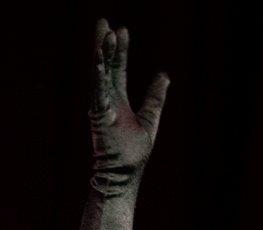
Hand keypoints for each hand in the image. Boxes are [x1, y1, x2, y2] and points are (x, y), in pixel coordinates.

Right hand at [89, 19, 169, 194]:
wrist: (124, 172)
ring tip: (105, 33)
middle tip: (105, 23)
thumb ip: (155, 97)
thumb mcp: (150, 119)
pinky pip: (97, 90)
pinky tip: (98, 58)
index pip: (117, 70)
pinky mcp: (98, 114)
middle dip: (105, 45)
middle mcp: (107, 100)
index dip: (119, 51)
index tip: (121, 30)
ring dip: (101, 54)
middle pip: (105, 67)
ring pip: (99, 74)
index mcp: (117, 101)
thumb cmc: (133, 152)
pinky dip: (98, 74)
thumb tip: (165, 76)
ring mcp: (100, 106)